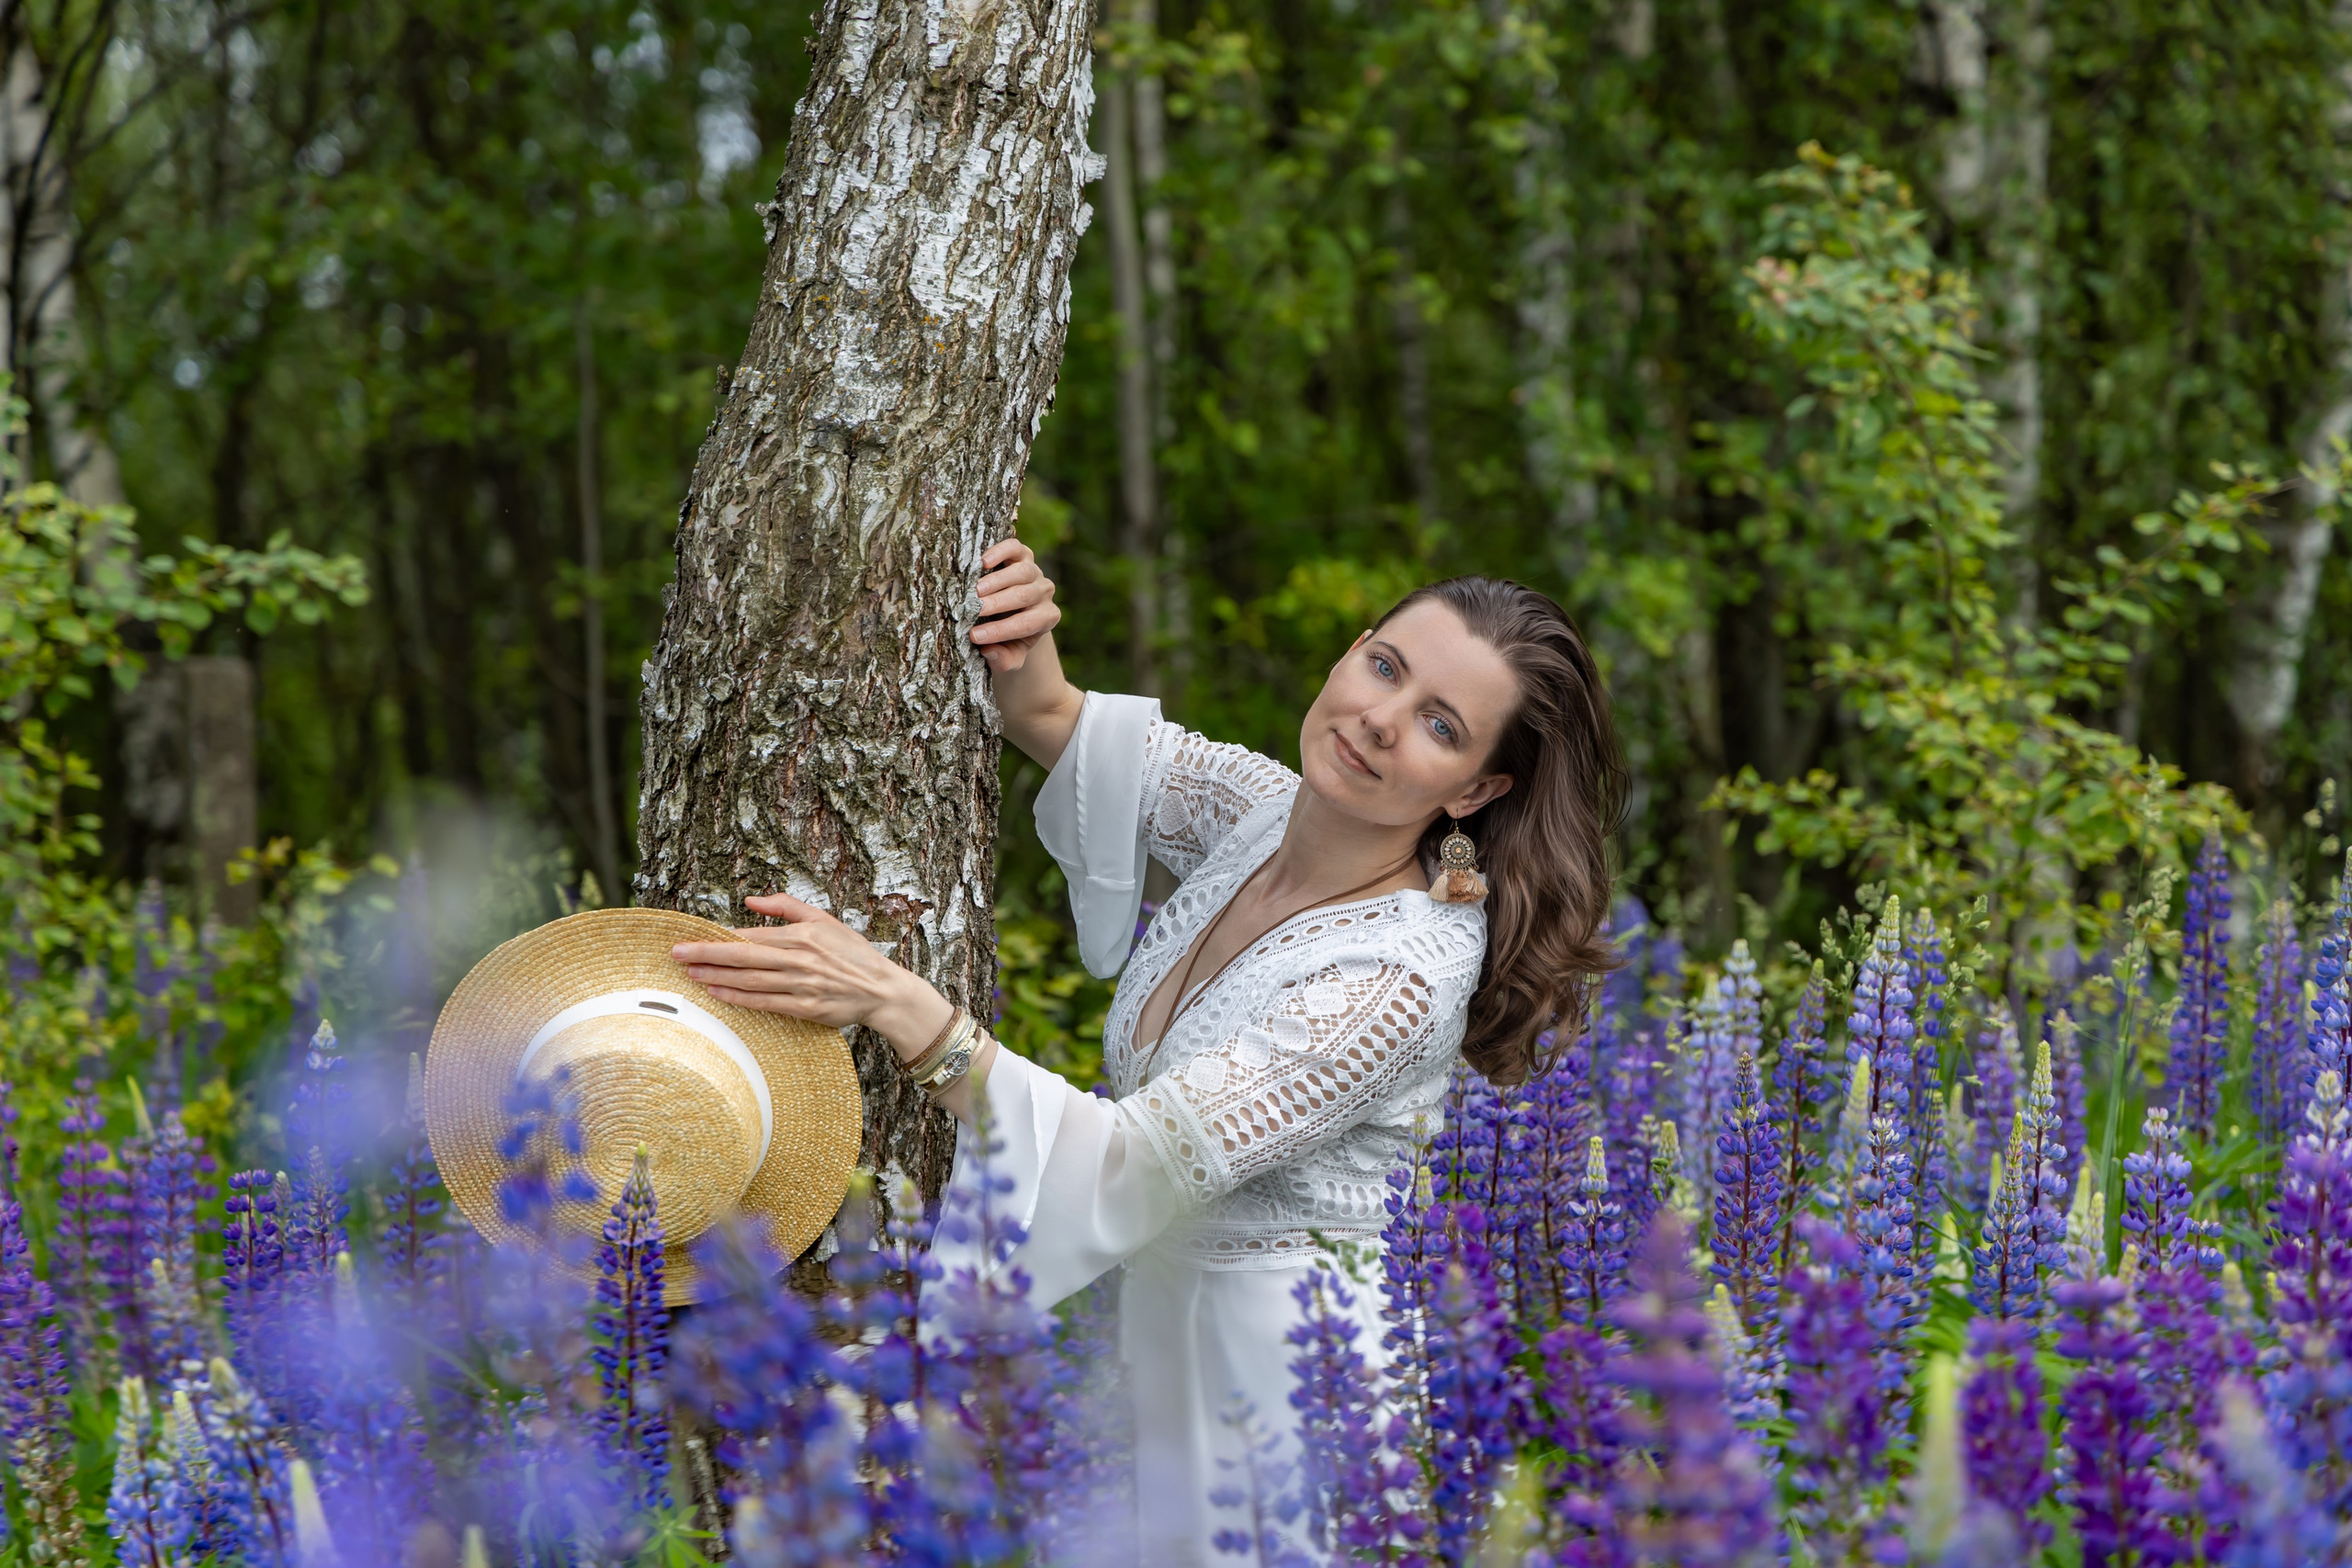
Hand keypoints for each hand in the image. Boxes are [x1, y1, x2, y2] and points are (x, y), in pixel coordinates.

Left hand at [670, 893, 951, 1056]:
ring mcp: (800, 985)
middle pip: (743, 957)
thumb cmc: (851, 952)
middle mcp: (798, 960)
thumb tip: (750, 901)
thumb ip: (786, 906)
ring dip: (716, 976)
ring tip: (690, 973)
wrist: (882, 989)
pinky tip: (717, 993)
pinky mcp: (804, 1008)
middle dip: (706, 954)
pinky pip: (764, 1003)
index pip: (751, 935)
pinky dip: (738, 998)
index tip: (692, 937)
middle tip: (676, 953)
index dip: (719, 937)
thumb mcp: (823, 919)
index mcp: (801, 936)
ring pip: (749, 981)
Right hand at [971, 534, 1059, 672]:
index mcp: (1046, 617)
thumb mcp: (1010, 654)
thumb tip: (990, 652)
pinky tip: (983, 562)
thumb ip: (1004, 660)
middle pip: (1025, 596)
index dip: (1001, 630)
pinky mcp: (1023, 554)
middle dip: (998, 604)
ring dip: (998, 581)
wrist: (1013, 611)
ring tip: (976, 591)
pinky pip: (1016, 548)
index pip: (1027, 624)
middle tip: (975, 610)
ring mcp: (1035, 571)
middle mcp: (1044, 592)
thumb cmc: (1009, 636)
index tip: (975, 636)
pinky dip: (1000, 552)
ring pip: (1022, 572)